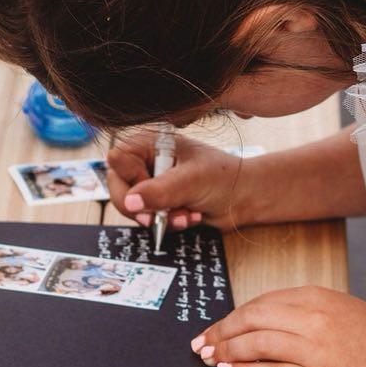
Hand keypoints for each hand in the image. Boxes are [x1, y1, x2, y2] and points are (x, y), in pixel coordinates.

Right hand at [106, 129, 254, 231]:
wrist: (247, 197)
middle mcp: (147, 161)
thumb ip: (159, 190)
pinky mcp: (160, 202)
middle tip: (157, 219)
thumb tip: (130, 201)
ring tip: (186, 215)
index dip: (128, 181)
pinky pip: (149, 218)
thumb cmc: (224, 177)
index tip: (146, 194)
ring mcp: (153, 183)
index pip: (118, 161)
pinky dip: (168, 223)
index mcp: (152, 143)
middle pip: (120, 189)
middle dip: (143, 208)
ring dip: (160, 218)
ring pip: (134, 208)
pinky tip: (190, 217)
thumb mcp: (191, 181)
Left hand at [191, 286, 365, 366]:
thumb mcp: (334, 305)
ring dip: (226, 351)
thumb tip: (255, 319)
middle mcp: (312, 319)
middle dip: (220, 332)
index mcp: (313, 296)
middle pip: (251, 320)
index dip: (231, 317)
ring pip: (257, 345)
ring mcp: (315, 350)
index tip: (214, 327)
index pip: (259, 303)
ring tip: (209, 359)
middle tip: (201, 343)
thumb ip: (299, 307)